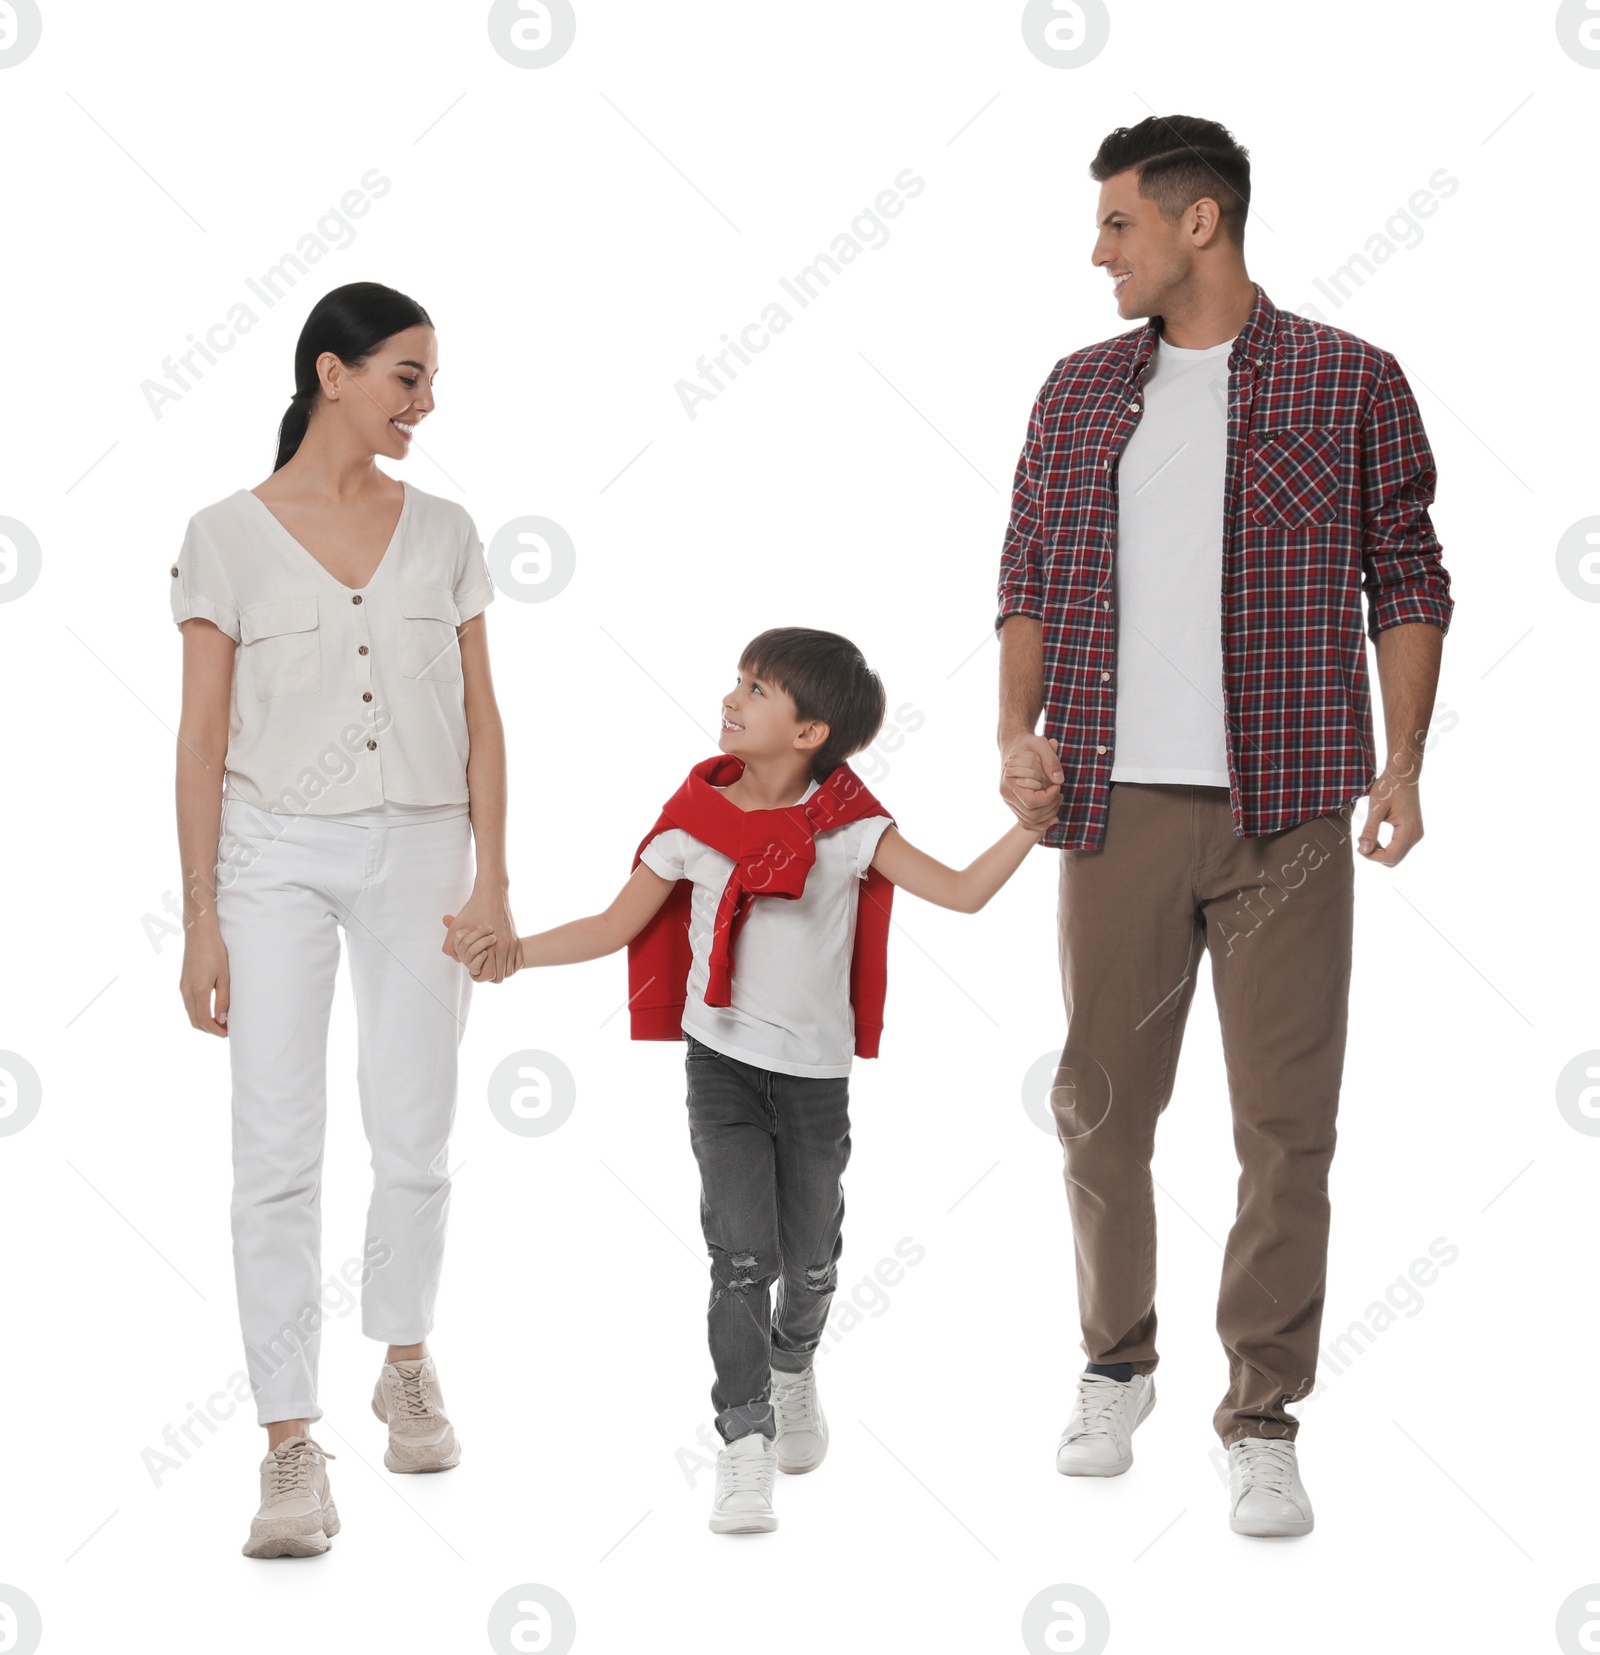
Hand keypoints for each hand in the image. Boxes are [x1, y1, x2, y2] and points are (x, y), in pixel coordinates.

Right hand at [180, 922, 229, 1036]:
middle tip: (226, 1030)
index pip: (204, 1021)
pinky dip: (199, 1012)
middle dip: (210, 1029)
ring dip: (204, 1021)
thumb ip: (223, 999)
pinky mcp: (183, 982)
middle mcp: (186, 991)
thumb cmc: (216, 952)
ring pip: (191, 1013)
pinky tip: (212, 1009)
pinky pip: (189, 1004)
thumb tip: (222, 1020)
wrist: (199, 933)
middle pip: (195, 1021)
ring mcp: (183, 987)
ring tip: (221, 1021)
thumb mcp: (224, 976)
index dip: (216, 1031)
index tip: (228, 1035)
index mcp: (197, 991)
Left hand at [441, 887, 517, 981]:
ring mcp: (512, 943)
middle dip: (490, 976)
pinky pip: (518, 962)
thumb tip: (453, 959)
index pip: (489, 975)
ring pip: (510, 971)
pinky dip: (510, 965)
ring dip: (500, 971)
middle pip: (500, 977)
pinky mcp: (516, 939)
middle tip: (481, 968)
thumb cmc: (474, 908)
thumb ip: (451, 945)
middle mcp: (504, 946)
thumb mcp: (457, 926)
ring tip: (490, 965)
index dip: (480, 976)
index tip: (474, 970)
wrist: (492, 892)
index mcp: (490, 946)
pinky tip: (501, 960)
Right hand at [1001, 733, 1063, 831]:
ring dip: (1048, 814)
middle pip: (1032, 814)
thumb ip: (1051, 760)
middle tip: (1060, 793)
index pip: (1031, 802)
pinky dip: (1040, 823)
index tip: (1057, 786)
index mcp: (1009, 782)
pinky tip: (1053, 816)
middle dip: (1051, 806)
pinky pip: (1026, 821)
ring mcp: (1009, 801)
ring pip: (1030, 820)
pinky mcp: (1014, 804)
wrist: (1013, 744)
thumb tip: (1059, 781)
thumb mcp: (1040, 743)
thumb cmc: (1027, 743)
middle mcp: (1006, 795)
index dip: (1049, 798)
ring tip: (1058, 798)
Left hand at [1357, 768, 1422, 866]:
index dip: (1372, 856)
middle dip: (1375, 856)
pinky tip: (1374, 836)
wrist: (1403, 774)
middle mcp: (1416, 835)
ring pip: (1396, 855)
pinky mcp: (1412, 831)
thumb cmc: (1389, 787)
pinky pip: (1398, 847)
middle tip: (1361, 841)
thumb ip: (1370, 831)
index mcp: (1408, 830)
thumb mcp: (1376, 808)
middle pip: (1394, 859)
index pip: (1390, 857)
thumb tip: (1363, 851)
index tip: (1358, 846)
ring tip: (1366, 837)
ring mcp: (1416, 834)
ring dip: (1380, 852)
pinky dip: (1385, 847)